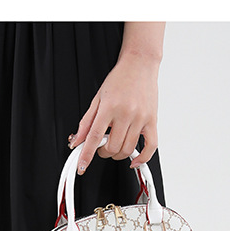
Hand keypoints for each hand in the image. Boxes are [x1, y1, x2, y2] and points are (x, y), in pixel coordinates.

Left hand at [68, 52, 159, 174]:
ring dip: (118, 154)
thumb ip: (86, 122)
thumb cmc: (119, 79)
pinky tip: (134, 160)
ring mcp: (141, 118)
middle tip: (102, 145)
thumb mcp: (97, 98)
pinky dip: (142, 158)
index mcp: (109, 107)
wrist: (140, 64)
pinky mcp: (152, 121)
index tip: (82, 167)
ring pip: (128, 149)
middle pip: (112, 147)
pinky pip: (151, 147)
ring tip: (114, 145)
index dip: (86, 155)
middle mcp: (126, 113)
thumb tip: (76, 141)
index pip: (94, 137)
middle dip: (103, 152)